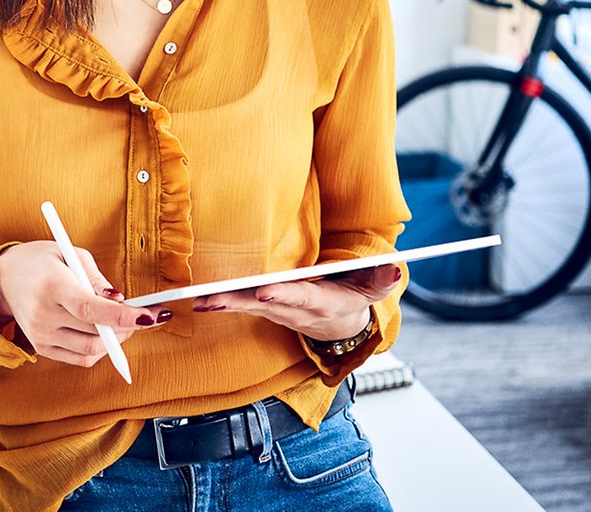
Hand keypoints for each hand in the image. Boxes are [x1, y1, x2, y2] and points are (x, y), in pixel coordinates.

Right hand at [0, 241, 169, 367]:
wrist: (4, 279)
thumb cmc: (42, 261)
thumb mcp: (71, 254)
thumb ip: (98, 279)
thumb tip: (121, 302)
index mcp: (51, 286)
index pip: (90, 310)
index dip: (123, 316)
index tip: (149, 316)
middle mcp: (43, 315)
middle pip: (95, 334)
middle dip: (127, 327)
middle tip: (144, 315)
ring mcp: (40, 335)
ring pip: (91, 350)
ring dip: (116, 340)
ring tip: (124, 323)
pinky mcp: (42, 348)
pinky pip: (80, 358)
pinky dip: (99, 348)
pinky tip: (104, 333)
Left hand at [191, 264, 401, 341]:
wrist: (342, 324)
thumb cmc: (355, 296)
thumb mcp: (374, 288)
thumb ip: (382, 278)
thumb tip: (393, 266)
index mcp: (321, 302)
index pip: (301, 297)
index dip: (284, 294)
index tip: (265, 291)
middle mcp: (295, 310)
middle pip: (264, 305)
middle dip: (239, 301)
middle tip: (213, 298)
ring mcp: (277, 311)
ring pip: (247, 306)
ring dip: (221, 304)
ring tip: (197, 299)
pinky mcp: (264, 308)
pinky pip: (239, 305)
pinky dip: (218, 303)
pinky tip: (197, 300)